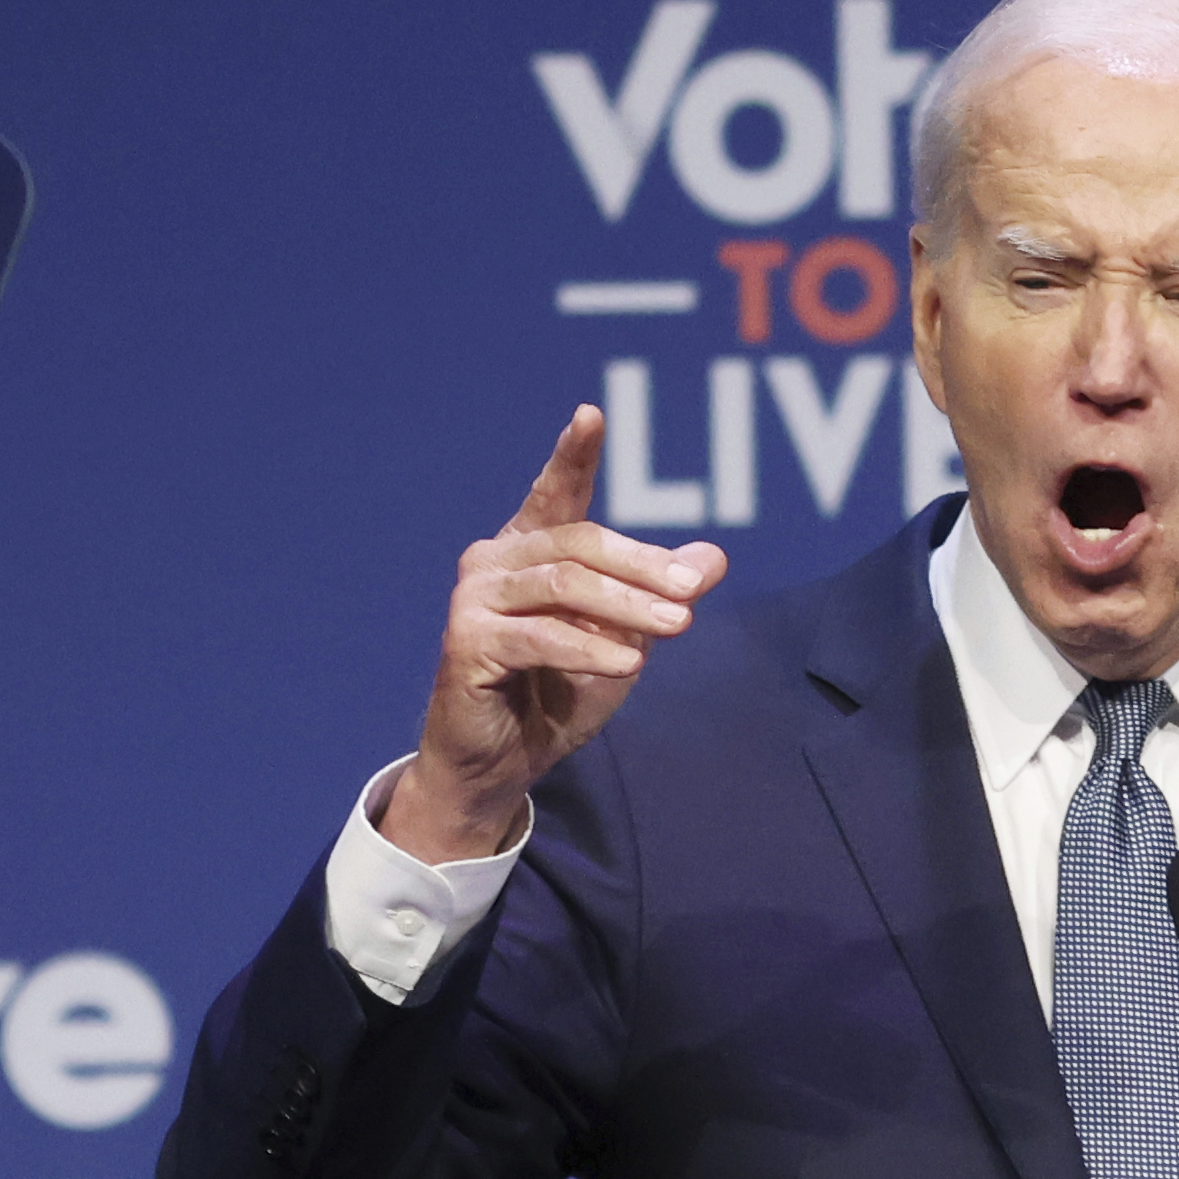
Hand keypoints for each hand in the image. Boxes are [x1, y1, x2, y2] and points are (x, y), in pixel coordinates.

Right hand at [381, 406, 727, 863]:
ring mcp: (474, 600)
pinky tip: (631, 664)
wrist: (504, 764)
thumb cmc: (559, 694)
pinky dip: (589, 648)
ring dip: (626, 605)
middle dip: (643, 566)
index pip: (556, 493)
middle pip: (579, 544)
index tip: (591, 414)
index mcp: (530, 550)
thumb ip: (659, 596)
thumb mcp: (624, 641)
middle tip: (692, 590)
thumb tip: (712, 557)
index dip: (572, 456)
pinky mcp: (466, 644)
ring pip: (563, 585)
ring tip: (677, 625)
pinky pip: (539, 636)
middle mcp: (494, 562)